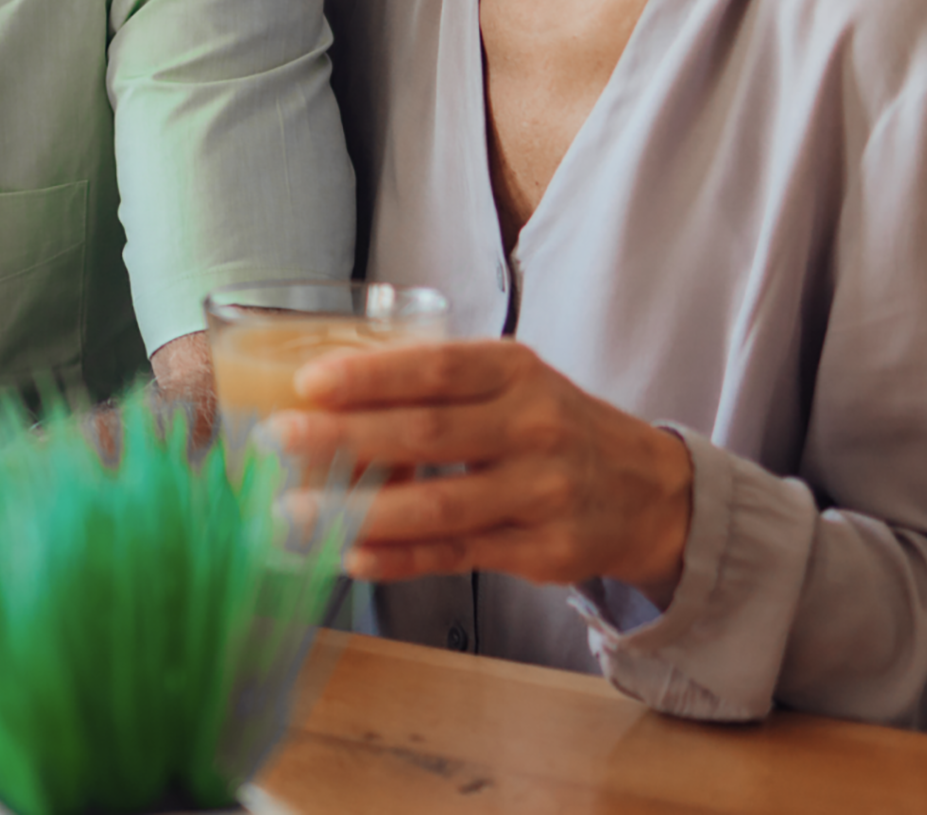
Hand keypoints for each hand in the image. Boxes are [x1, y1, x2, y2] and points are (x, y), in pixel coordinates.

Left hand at [272, 340, 694, 607]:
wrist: (648, 491)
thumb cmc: (549, 424)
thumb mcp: (509, 381)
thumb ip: (435, 384)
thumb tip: (323, 391)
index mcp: (515, 371)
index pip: (436, 368)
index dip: (371, 376)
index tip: (309, 383)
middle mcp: (534, 427)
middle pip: (428, 434)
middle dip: (346, 438)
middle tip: (279, 439)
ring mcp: (542, 493)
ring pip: (437, 506)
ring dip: (357, 510)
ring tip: (295, 511)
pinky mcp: (543, 551)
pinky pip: (456, 555)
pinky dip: (398, 557)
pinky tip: (348, 554)